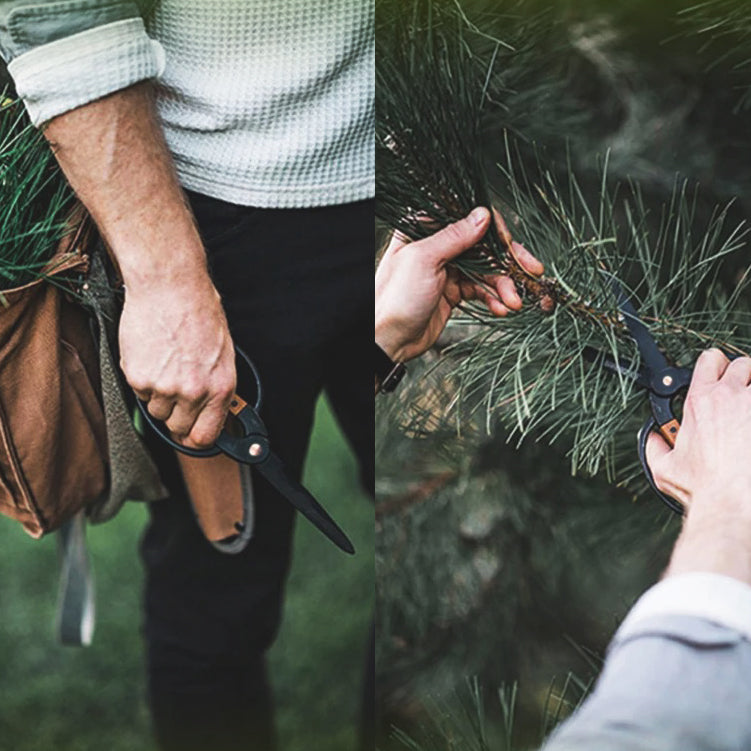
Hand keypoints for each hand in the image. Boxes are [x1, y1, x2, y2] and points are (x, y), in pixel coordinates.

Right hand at [120, 273, 236, 448]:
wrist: (169, 286)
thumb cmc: (198, 311)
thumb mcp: (222, 353)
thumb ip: (216, 386)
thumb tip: (211, 411)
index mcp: (220, 388)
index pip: (205, 437)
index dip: (195, 439)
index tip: (190, 435)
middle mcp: (194, 392)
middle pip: (177, 427)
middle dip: (176, 414)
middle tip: (175, 390)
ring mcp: (165, 388)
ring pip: (155, 411)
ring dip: (158, 396)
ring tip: (165, 363)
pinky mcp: (139, 378)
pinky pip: (138, 393)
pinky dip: (142, 379)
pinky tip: (151, 354)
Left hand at [374, 207, 544, 361]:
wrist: (386, 340)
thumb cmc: (394, 298)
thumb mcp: (423, 260)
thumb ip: (454, 237)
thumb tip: (483, 215)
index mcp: (424, 229)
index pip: (468, 217)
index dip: (494, 230)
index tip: (511, 245)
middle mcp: (437, 245)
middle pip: (483, 245)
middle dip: (508, 261)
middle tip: (532, 272)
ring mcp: (447, 269)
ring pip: (486, 270)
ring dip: (504, 286)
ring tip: (514, 302)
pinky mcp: (453, 291)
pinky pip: (481, 290)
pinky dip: (494, 299)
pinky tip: (502, 309)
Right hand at [646, 349, 750, 583]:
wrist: (733, 504)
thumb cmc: (702, 488)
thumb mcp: (664, 468)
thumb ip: (655, 446)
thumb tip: (653, 438)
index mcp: (699, 401)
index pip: (710, 360)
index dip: (716, 366)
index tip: (720, 378)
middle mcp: (730, 396)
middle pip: (744, 364)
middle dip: (745, 377)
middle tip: (744, 397)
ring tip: (750, 413)